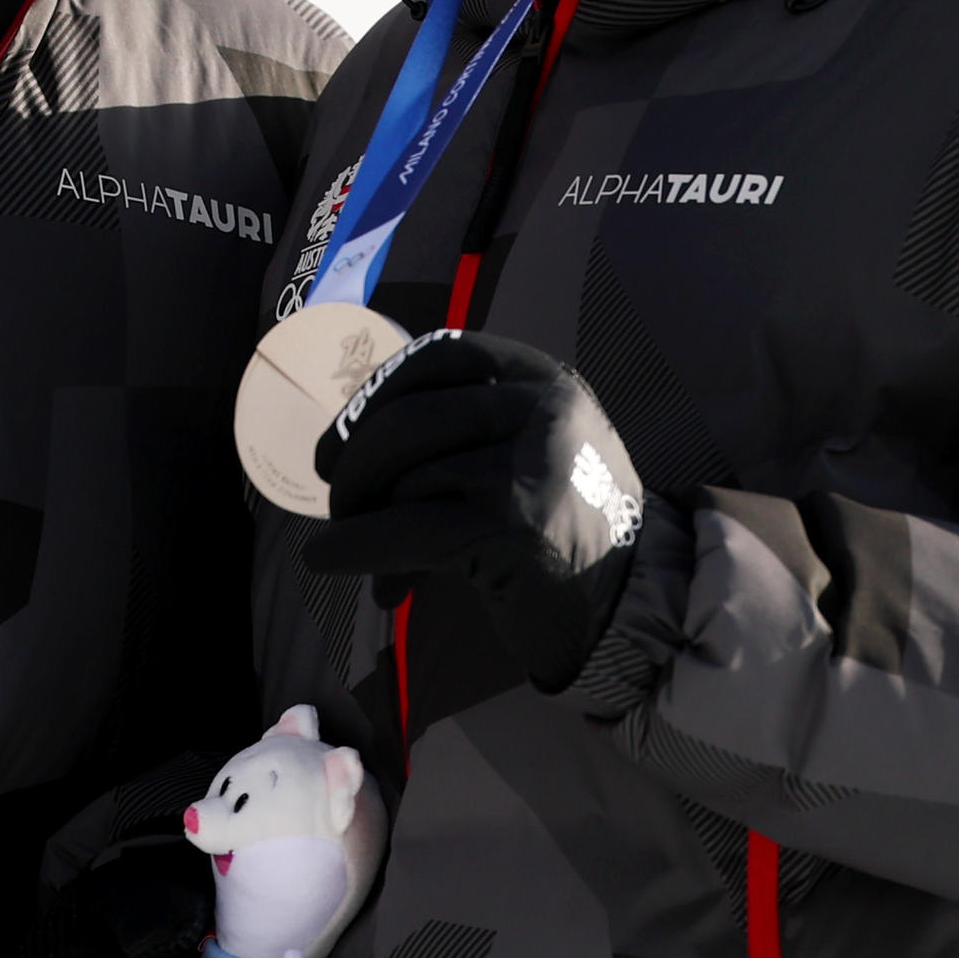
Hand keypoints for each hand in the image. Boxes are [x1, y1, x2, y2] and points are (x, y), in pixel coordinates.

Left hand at [305, 330, 651, 691]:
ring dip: (363, 518)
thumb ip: (460, 431)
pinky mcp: (515, 526)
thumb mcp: (528, 451)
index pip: (439, 356)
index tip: (344, 437)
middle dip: (355, 464)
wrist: (633, 601)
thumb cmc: (562, 528)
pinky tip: (325, 559)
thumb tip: (348, 447)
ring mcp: (534, 466)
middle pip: (408, 418)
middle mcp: (546, 410)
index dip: (377, 394)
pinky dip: (352, 547)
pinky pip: (403, 530)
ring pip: (406, 478)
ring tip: (363, 547)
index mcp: (546, 379)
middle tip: (339, 500)